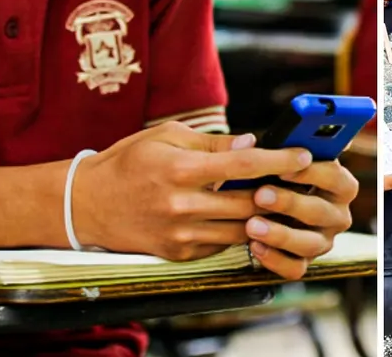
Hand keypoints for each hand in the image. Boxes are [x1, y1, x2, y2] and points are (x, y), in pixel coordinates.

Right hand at [72, 122, 310, 261]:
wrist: (87, 205)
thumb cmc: (129, 161)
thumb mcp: (167, 137)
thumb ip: (212, 143)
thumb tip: (252, 143)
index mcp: (181, 170)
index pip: (245, 165)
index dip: (280, 161)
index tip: (304, 156)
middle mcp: (182, 205)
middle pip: (250, 202)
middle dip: (280, 191)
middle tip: (299, 180)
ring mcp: (181, 235)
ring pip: (241, 228)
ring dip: (264, 214)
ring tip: (278, 198)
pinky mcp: (179, 254)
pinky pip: (222, 244)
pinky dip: (238, 230)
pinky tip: (247, 216)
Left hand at [248, 160, 358, 279]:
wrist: (257, 207)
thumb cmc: (273, 176)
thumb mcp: (278, 158)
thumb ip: (279, 148)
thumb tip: (258, 138)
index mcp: (340, 184)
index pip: (336, 177)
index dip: (311, 173)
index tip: (284, 169)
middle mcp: (337, 214)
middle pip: (321, 211)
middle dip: (289, 202)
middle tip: (260, 194)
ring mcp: (322, 241)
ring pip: (309, 243)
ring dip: (280, 234)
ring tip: (252, 225)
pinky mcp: (304, 262)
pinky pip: (294, 268)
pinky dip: (274, 259)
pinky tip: (254, 246)